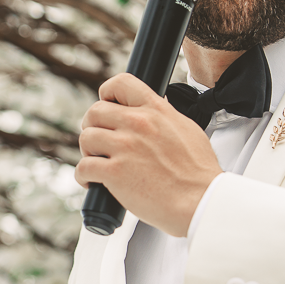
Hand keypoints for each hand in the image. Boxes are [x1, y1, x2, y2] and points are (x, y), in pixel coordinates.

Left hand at [75, 74, 221, 236]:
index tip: (106, 105)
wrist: (201, 200)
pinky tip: (92, 182)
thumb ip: (164, 117)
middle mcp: (138, 124)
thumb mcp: (186, 129)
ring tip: (97, 162)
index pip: (121, 83)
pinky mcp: (114, 172)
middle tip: (99, 141)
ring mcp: (124, 147)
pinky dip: (83, 176)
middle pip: (95, 111)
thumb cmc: (198, 173)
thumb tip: (153, 113)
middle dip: (92, 126)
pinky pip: (83, 167)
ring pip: (86, 138)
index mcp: (156, 110)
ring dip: (88, 151)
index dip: (107, 94)